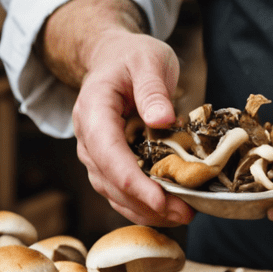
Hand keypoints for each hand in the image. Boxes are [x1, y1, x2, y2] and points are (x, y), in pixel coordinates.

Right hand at [72, 26, 192, 227]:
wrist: (113, 57)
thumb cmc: (131, 56)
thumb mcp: (148, 59)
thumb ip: (153, 88)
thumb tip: (162, 120)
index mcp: (93, 109)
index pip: (108, 153)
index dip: (133, 182)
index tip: (161, 200)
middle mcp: (88, 137)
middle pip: (110, 181)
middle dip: (146, 203)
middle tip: (185, 213)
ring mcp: (95, 153)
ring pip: (113, 192)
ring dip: (145, 210)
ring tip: (182, 215)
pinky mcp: (107, 162)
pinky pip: (119, 191)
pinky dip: (142, 205)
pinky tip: (168, 211)